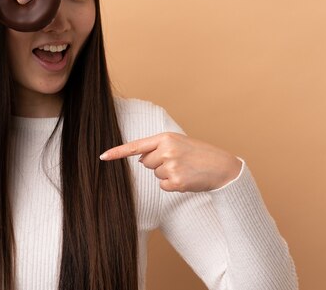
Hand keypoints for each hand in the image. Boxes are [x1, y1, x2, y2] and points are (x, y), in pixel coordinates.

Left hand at [99, 132, 241, 192]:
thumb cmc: (199, 154)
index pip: (136, 146)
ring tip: (185, 169)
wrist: (222, 167)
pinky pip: (163, 186)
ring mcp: (171, 166)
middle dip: (158, 164)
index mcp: (166, 137)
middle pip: (145, 163)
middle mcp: (167, 150)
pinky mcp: (176, 182)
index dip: (117, 152)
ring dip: (167, 174)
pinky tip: (186, 179)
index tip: (103, 157)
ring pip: (155, 175)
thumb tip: (140, 159)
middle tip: (178, 161)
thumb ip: (159, 147)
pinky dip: (172, 185)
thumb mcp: (179, 143)